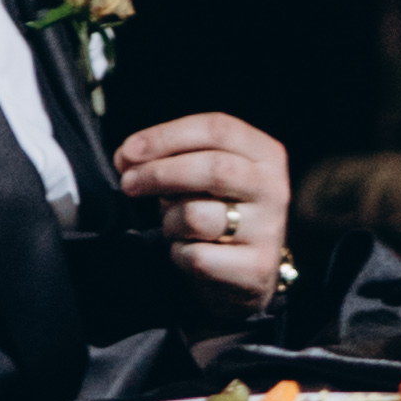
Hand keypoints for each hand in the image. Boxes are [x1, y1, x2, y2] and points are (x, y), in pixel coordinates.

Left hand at [113, 111, 289, 307]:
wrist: (250, 271)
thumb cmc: (219, 211)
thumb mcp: (206, 175)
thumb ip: (175, 158)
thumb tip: (127, 158)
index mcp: (265, 154)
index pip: (217, 129)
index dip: (166, 136)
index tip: (128, 152)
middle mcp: (273, 188)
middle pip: (213, 168)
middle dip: (159, 173)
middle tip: (128, 183)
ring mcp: (268, 230)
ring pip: (197, 216)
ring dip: (169, 221)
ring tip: (172, 225)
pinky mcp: (256, 268)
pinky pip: (197, 257)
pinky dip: (178, 254)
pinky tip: (187, 251)